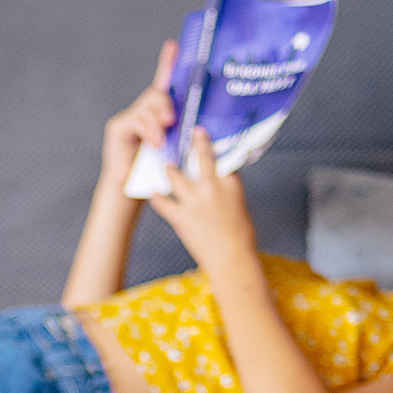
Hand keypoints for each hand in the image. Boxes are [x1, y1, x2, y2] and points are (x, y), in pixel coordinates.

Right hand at [99, 40, 177, 187]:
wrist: (132, 190)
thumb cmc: (157, 172)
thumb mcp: (177, 149)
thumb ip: (184, 134)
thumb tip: (204, 126)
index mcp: (159, 114)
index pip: (164, 83)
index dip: (168, 63)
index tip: (174, 45)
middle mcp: (143, 111)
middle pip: (157, 94)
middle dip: (167, 104)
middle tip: (173, 120)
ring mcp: (128, 117)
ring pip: (147, 107)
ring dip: (157, 122)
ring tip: (161, 139)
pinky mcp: (118, 126)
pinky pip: (136, 120)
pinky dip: (148, 130)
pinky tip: (153, 142)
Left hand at [148, 128, 256, 273]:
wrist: (231, 258)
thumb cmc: (240, 236)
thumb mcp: (239, 205)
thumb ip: (229, 189)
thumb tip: (222, 179)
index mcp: (230, 184)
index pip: (223, 158)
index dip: (212, 144)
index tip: (205, 133)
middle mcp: (211, 187)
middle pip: (200, 157)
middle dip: (195, 143)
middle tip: (190, 133)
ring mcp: (194, 201)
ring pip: (176, 176)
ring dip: (170, 169)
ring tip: (166, 165)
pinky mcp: (181, 217)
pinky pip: (163, 203)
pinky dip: (157, 197)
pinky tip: (152, 191)